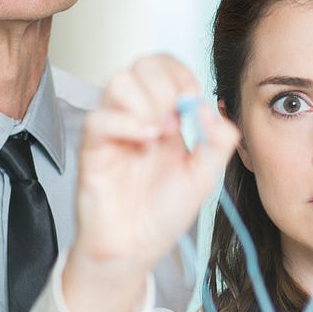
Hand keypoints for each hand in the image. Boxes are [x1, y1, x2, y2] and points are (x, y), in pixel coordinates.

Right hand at [63, 54, 238, 311]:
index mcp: (165, 115)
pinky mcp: (93, 147)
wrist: (137, 247)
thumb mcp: (206, 175)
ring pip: (117, 82)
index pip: (165, 67)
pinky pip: (100, 118)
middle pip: (141, 65)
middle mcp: (137, 115)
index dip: (180, 72)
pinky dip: (127, 124)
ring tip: (160, 133)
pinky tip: (145, 142)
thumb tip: (210, 108)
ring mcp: (114, 129)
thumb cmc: (163, 211)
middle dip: (165, 84)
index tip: (192, 95)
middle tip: (175, 117)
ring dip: (146, 101)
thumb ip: (219, 141)